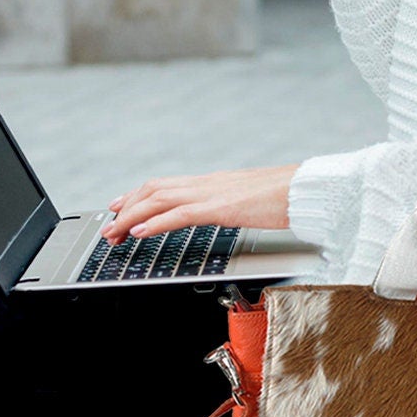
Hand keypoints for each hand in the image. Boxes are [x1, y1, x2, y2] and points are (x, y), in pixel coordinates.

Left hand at [99, 163, 300, 243]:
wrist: (309, 189)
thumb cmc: (288, 196)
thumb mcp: (252, 203)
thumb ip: (234, 206)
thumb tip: (228, 212)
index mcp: (214, 184)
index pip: (166, 186)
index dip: (138, 196)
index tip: (120, 207)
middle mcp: (208, 184)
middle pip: (154, 189)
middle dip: (127, 207)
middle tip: (108, 226)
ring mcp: (213, 193)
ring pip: (159, 198)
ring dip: (131, 216)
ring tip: (113, 232)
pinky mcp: (222, 207)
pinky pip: (179, 214)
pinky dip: (155, 223)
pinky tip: (139, 232)